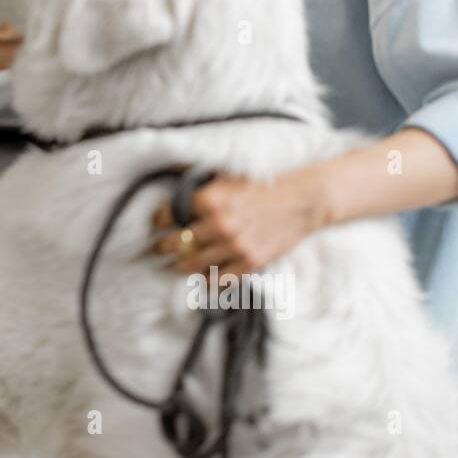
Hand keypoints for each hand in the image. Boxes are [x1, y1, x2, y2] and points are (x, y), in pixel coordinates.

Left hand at [151, 170, 328, 279]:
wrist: (302, 199)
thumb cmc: (263, 184)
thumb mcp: (226, 177)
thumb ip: (200, 186)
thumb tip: (173, 188)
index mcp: (210, 199)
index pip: (169, 215)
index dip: (158, 220)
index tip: (155, 224)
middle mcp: (219, 224)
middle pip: (177, 243)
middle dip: (164, 246)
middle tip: (157, 248)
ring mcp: (235, 246)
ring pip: (194, 264)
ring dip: (181, 265)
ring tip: (175, 264)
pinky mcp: (250, 262)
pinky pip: (219, 279)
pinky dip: (207, 280)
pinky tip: (201, 278)